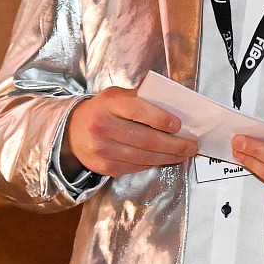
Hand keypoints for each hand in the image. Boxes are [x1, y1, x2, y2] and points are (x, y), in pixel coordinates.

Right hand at [62, 86, 196, 176]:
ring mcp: (101, 149)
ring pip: (142, 157)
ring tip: (183, 154)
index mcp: (109, 102)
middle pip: (144, 139)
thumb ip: (141, 99)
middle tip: (191, 146)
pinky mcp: (103, 167)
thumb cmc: (104, 110)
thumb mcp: (118, 96)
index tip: (179, 125)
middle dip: (173, 145)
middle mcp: (102, 125)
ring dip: (167, 157)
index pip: (137, 110)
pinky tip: (163, 159)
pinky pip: (134, 167)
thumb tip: (175, 108)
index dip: (160, 118)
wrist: (72, 130)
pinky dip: (152, 164)